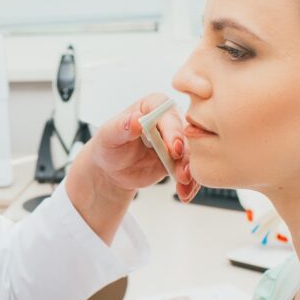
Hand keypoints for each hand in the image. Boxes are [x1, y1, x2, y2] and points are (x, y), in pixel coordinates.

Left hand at [83, 92, 200, 202]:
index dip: (173, 130)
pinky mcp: (178, 160)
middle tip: (183, 171)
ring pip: (190, 154)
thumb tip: (135, 120)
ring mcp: (176, 141)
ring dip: (190, 170)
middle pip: (185, 134)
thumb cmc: (109, 144)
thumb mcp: (109, 135)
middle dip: (186, 153)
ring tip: (183, 183)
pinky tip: (184, 193)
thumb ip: (121, 126)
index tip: (174, 148)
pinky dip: (189, 183)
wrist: (111, 168)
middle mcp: (168, 121)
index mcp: (153, 106)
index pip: (168, 113)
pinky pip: (189, 170)